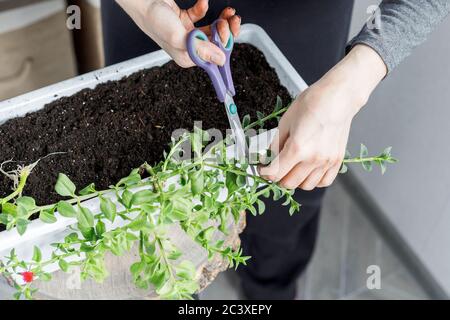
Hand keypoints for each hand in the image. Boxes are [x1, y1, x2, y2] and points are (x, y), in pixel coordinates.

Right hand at [116, 0, 240, 66]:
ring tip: (227, 12)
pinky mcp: (184, 19)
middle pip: (215, 43)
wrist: (141, 0)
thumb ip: (201, 49)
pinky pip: (200, 15)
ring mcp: (186, 33)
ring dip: (221, 20)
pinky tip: (203, 2)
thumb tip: (220, 60)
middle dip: (226, 31)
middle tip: (229, 21)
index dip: (224, 44)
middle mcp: (187, 47)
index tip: (227, 32)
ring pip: (212, 29)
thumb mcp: (179, 37)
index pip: (213, 57)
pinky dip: (204, 8)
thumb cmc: (154, 19)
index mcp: (186, 57)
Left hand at [259, 44, 386, 189]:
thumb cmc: (312, 103)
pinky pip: (324, 182)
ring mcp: (327, 162)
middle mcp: (313, 159)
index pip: (275, 173)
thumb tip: (268, 158)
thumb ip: (275, 145)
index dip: (264, 173)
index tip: (262, 169)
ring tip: (292, 168)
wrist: (338, 98)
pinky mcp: (337, 161)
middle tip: (275, 167)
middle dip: (277, 177)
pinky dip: (314, 181)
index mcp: (297, 148)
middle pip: (288, 183)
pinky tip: (308, 171)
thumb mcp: (285, 122)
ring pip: (305, 186)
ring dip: (295, 180)